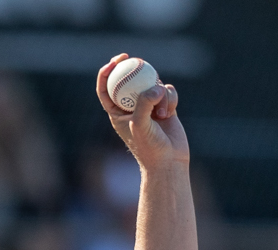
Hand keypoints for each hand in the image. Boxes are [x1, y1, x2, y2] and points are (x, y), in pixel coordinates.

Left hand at [96, 55, 188, 169]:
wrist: (169, 162)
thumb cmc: (149, 148)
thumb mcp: (141, 124)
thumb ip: (144, 103)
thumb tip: (155, 86)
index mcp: (117, 112)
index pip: (106, 88)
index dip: (107, 71)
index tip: (116, 61)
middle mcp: (132, 107)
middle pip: (129, 80)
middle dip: (134, 67)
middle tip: (138, 60)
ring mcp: (149, 106)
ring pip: (153, 84)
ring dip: (160, 93)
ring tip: (162, 113)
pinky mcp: (165, 106)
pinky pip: (168, 91)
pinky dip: (170, 98)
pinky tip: (170, 113)